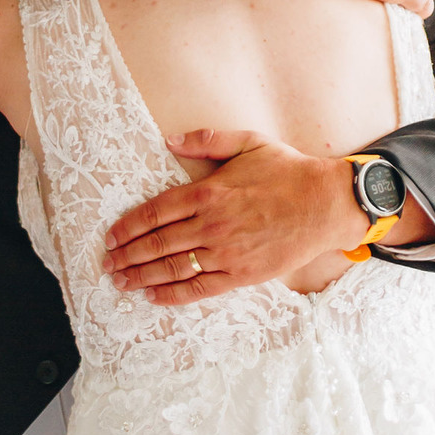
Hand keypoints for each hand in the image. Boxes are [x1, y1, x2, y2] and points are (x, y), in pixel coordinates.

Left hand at [105, 133, 371, 301]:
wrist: (326, 204)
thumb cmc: (288, 171)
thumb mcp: (249, 142)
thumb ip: (207, 140)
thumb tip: (170, 139)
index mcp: (209, 191)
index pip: (155, 211)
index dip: (129, 226)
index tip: (111, 236)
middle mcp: (212, 224)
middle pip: (158, 243)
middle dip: (127, 255)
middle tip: (108, 263)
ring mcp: (226, 252)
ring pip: (173, 267)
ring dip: (141, 276)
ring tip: (120, 281)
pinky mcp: (241, 275)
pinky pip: (199, 287)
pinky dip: (172, 293)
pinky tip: (153, 295)